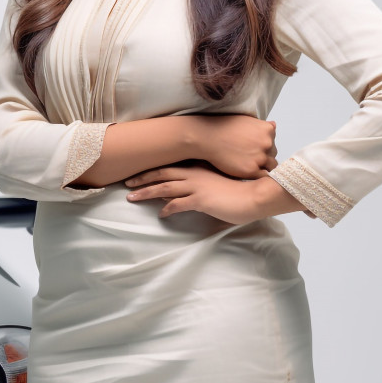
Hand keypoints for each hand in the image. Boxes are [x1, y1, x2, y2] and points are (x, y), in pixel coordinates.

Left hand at [125, 163, 270, 225]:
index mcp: (197, 169)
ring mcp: (197, 187)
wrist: (255, 195)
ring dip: (146, 192)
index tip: (136, 175)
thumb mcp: (213, 185)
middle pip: (161, 174)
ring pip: (164, 187)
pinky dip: (167, 209)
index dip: (151, 171)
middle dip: (142, 179)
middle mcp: (194, 175)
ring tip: (131, 197)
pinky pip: (178, 204)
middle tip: (126, 183)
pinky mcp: (202, 200)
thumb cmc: (237, 191)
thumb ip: (195, 187)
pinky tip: (161, 214)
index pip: (168, 167)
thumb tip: (174, 195)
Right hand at [194, 114, 276, 178]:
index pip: (272, 142)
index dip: (263, 147)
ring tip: (247, 164)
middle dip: (263, 156)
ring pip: (270, 166)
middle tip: (247, 157)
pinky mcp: (251, 170)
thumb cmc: (223, 127)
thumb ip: (261, 125)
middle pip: (272, 154)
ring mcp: (260, 157)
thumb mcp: (245, 120)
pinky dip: (257, 175)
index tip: (252, 148)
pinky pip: (262, 176)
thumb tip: (274, 124)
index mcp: (267, 130)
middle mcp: (267, 143)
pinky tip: (247, 171)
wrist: (206, 137)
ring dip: (261, 166)